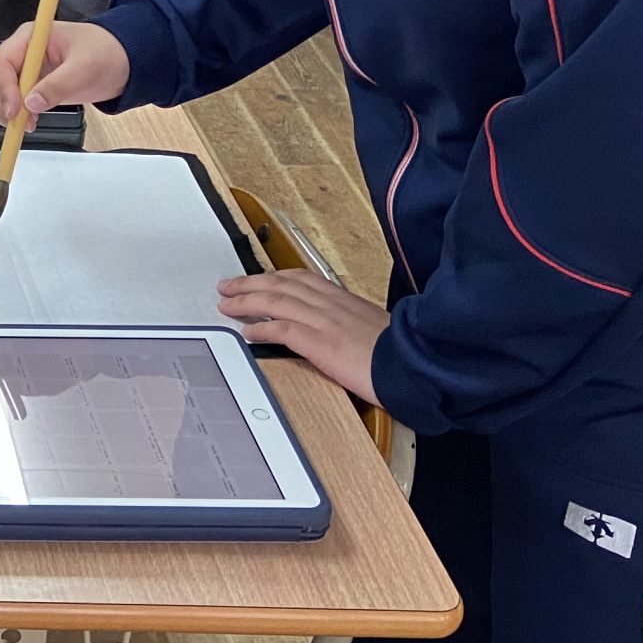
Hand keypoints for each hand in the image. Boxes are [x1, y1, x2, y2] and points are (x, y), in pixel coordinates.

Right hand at [0, 21, 129, 123]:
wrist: (123, 61)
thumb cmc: (106, 52)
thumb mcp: (85, 68)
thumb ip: (58, 85)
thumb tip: (31, 104)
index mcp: (31, 37)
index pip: (2, 61)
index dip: (4, 88)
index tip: (15, 110)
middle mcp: (22, 52)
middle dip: (1, 102)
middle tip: (19, 122)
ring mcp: (25, 70)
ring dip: (4, 111)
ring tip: (27, 123)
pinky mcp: (30, 86)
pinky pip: (9, 102)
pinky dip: (12, 116)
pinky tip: (29, 122)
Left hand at [216, 271, 389, 405]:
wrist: (416, 365)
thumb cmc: (403, 353)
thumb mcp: (378, 329)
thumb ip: (355, 324)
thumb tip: (343, 331)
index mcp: (344, 300)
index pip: (302, 279)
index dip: (274, 276)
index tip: (258, 278)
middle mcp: (330, 304)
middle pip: (280, 284)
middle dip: (250, 283)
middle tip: (227, 286)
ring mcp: (324, 321)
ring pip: (274, 301)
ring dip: (246, 301)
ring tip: (226, 303)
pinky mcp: (320, 342)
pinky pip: (281, 329)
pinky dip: (261, 328)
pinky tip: (247, 332)